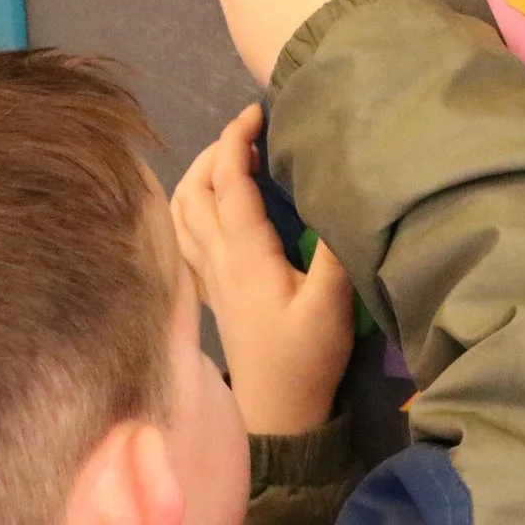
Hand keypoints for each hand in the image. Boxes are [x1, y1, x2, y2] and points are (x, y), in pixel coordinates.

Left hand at [170, 105, 355, 435]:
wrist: (278, 414)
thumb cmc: (305, 359)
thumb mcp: (332, 306)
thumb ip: (336, 250)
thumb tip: (342, 194)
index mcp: (244, 254)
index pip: (228, 181)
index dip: (236, 139)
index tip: (257, 111)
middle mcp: (216, 259)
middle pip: (194, 188)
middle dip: (214, 150)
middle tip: (248, 132)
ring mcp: (207, 277)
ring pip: (182, 211)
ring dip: (199, 176)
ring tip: (229, 159)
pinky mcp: (210, 293)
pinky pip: (184, 237)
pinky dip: (191, 208)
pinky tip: (214, 207)